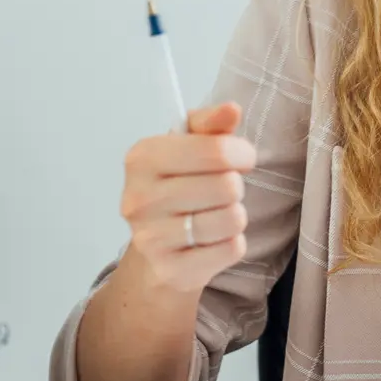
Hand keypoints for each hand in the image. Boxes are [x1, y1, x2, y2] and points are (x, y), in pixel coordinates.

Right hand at [120, 103, 255, 293]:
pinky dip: (232, 243)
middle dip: (235, 187)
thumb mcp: (191, 144)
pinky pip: (231, 249)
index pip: (216, 150)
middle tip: (221, 191)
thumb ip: (212, 123)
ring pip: (232, 219)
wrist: (157, 245)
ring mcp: (151, 238)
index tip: (240, 158)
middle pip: (228, 186)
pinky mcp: (171, 270)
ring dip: (235, 216)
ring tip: (216, 214)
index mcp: (142, 157)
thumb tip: (231, 110)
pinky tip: (212, 240)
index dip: (241, 152)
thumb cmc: (178, 184)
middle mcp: (139, 199)